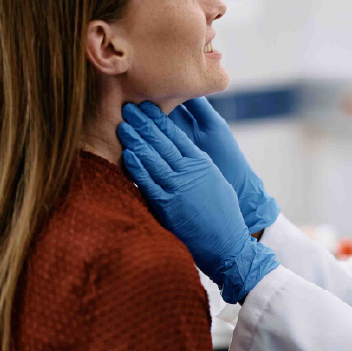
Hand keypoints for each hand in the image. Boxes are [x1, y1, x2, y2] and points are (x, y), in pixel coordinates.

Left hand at [118, 103, 278, 302]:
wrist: (227, 243)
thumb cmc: (222, 214)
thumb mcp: (213, 181)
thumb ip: (197, 166)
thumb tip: (182, 155)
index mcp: (201, 163)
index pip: (176, 136)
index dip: (159, 120)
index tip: (146, 107)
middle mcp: (189, 171)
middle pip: (162, 142)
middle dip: (144, 123)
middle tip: (129, 108)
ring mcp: (178, 187)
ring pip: (153, 158)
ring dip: (137, 140)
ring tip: (124, 125)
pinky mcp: (168, 205)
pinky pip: (149, 183)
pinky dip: (138, 167)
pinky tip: (128, 154)